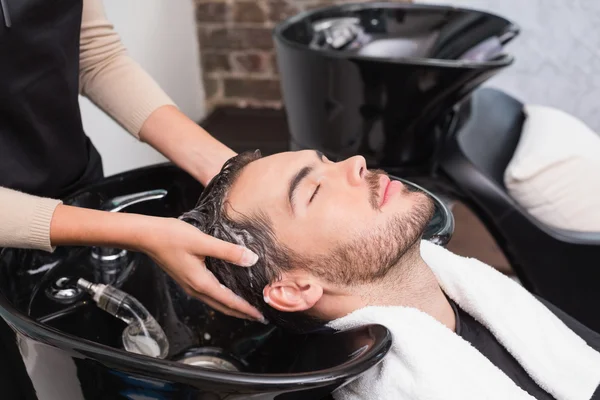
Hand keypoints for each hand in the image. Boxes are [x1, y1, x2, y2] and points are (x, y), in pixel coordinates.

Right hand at [50, 204, 264, 322]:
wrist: (147, 236)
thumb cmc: (171, 237)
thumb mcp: (203, 241)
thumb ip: (228, 251)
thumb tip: (251, 259)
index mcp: (201, 283)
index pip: (229, 302)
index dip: (246, 309)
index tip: (261, 316)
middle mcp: (195, 288)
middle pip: (223, 307)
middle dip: (241, 313)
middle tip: (259, 316)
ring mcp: (190, 285)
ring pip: (215, 302)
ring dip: (232, 306)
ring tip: (247, 307)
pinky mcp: (187, 278)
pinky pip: (209, 294)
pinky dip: (222, 297)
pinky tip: (228, 291)